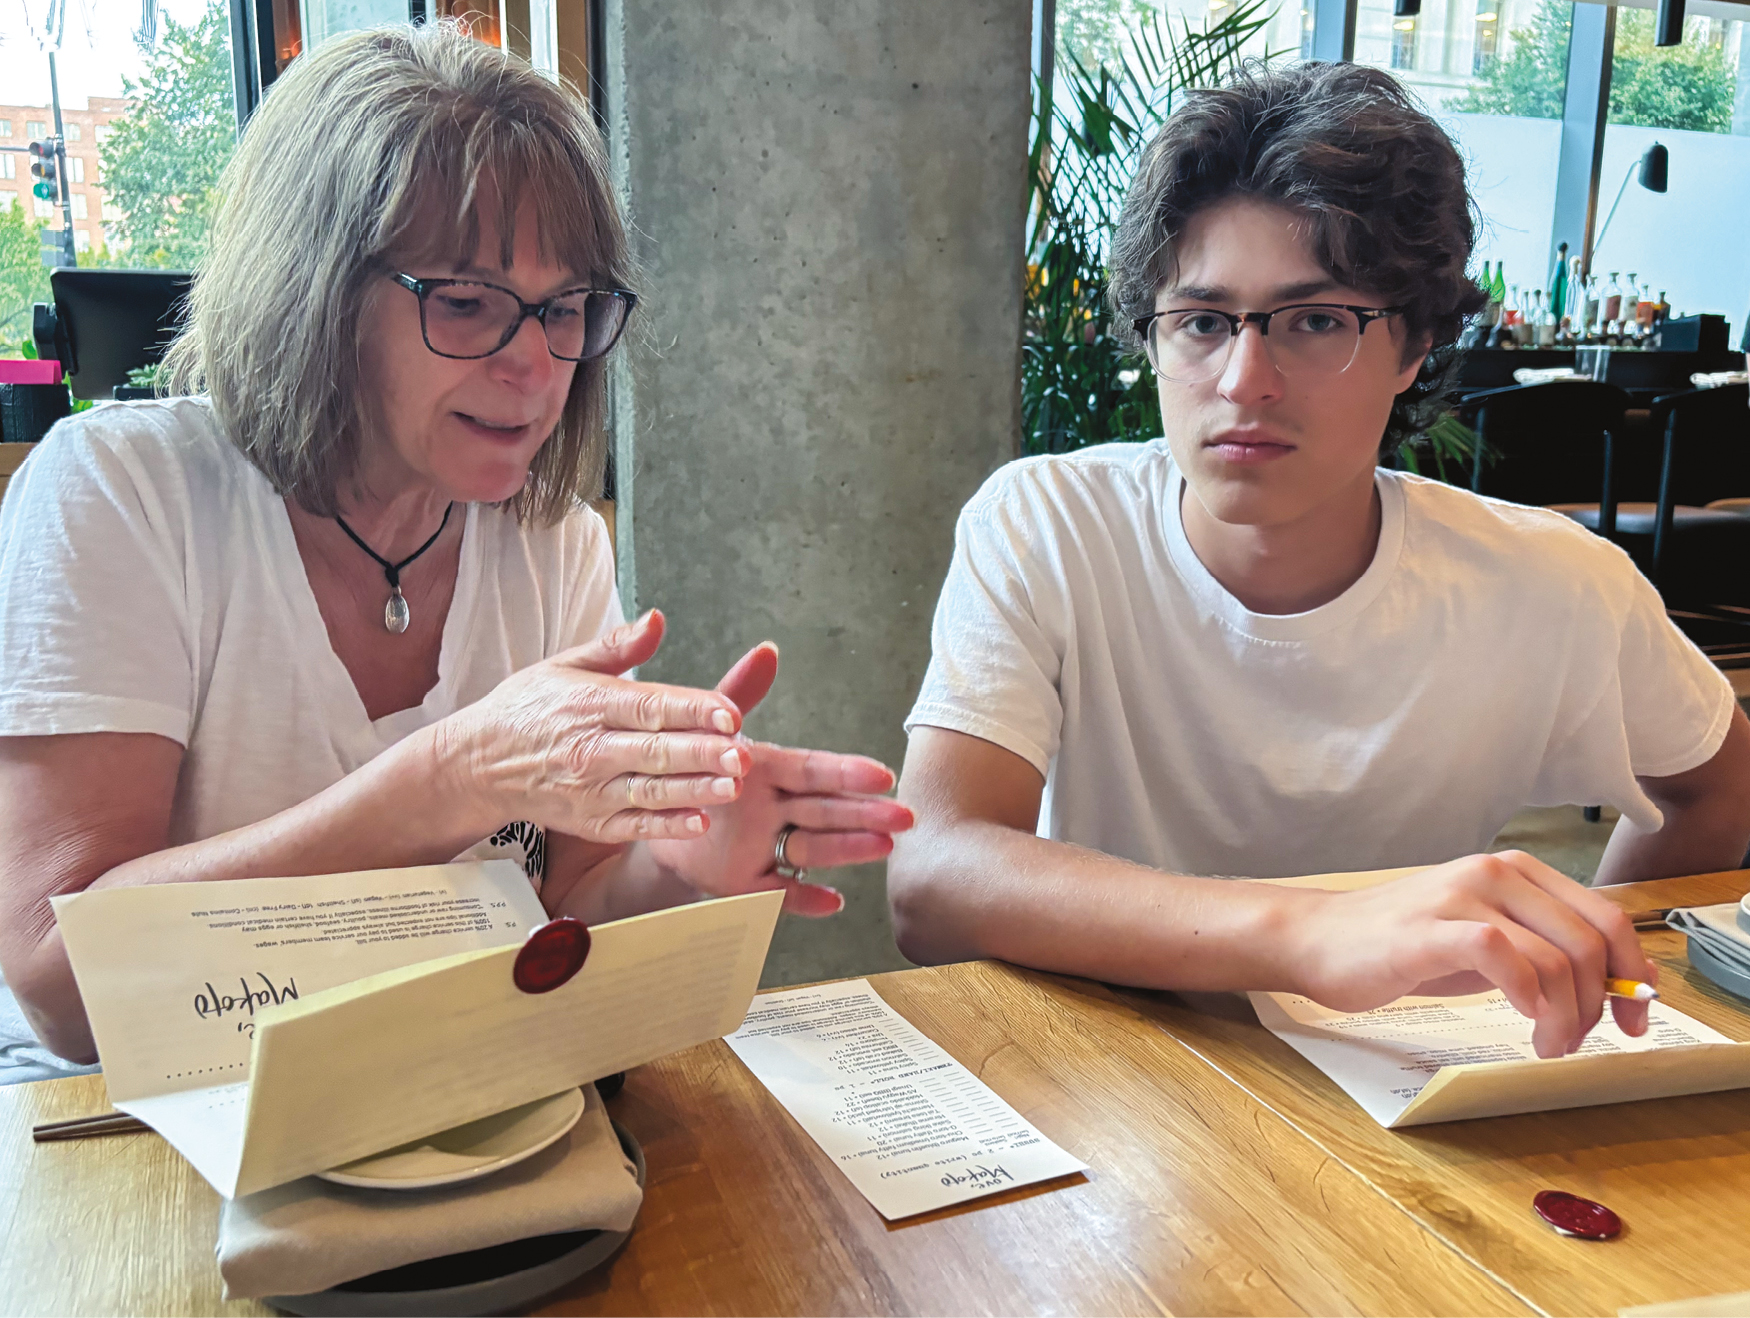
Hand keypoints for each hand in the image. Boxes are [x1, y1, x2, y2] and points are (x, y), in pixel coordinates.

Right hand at [435, 610, 754, 843]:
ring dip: (695, 790)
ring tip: (734, 786)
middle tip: (744, 752)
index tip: (730, 712)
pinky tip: (699, 821)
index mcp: (590, 703)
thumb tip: (657, 619)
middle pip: (656, 751)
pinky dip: (666, 825)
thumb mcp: (564, 666)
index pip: (650, 706)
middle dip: (702, 753)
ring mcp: (591, 790)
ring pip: (650, 791)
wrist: (477, 763)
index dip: (692, 709)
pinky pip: (634, 825)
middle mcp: (591, 748)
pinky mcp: (590, 821)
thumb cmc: (528, 710)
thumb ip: (618, 646)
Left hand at [648, 642, 914, 915]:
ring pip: (812, 848)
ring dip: (847, 850)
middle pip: (825, 811)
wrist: (648, 816)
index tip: (884, 775)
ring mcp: (764, 847)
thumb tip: (768, 651)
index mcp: (768, 771)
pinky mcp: (746, 882)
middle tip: (905, 817)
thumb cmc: (686, 767)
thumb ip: (739, 694)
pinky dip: (804, 899)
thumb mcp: (709, 728)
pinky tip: (833, 902)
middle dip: (865, 814)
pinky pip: (778, 893)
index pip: (813, 770)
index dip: (847, 773)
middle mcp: (773, 809)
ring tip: (883, 848)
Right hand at [1290, 850, 1655, 1058]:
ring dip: (1565, 1015)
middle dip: (1600, 1003)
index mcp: (1516, 871)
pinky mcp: (1429, 929)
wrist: (1317, 939)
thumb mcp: (1484, 940)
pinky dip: (1527, 994)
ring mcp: (1460, 896)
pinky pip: (1502, 955)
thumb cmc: (1400, 945)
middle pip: (1590, 940)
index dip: (1633, 974)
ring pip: (1554, 955)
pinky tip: (1522, 1019)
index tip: (1634, 1020)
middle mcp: (1495, 872)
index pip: (1607, 917)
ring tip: (1546, 1044)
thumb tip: (1609, 989)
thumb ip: (1540, 951)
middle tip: (1580, 1042)